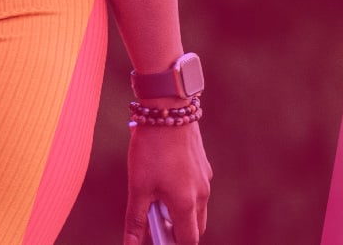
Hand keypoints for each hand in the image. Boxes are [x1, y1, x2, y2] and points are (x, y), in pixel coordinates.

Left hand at [124, 121, 210, 242]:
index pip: (188, 240)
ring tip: (155, 201)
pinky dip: (183, 195)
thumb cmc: (151, 149)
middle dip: (178, 232)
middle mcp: (201, 194)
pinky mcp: (203, 166)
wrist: (168, 112)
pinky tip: (163, 180)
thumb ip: (136, 219)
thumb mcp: (138, 186)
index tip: (161, 244)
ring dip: (180, 213)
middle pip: (194, 227)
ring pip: (196, 208)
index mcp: (186, 204)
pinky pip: (196, 189)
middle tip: (155, 226)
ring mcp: (205, 179)